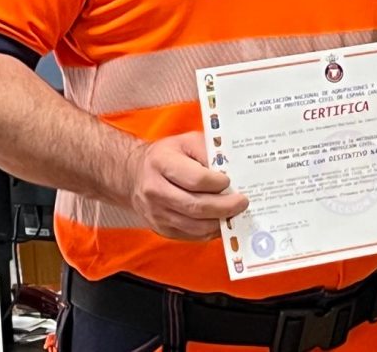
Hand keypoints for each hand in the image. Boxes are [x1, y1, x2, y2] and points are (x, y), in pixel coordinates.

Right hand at [123, 131, 248, 240]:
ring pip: (194, 226)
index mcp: (162, 163)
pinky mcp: (161, 229)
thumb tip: (232, 168)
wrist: (134, 175)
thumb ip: (209, 151)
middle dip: (225, 207)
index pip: (195, 179)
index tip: (229, 180)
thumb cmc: (167, 155)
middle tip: (242, 202)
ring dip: (219, 222)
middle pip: (196, 206)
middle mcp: (155, 191)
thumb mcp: (187, 141)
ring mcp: (157, 213)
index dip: (217, 182)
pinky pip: (190, 235)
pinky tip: (221, 222)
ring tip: (235, 214)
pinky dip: (209, 231)